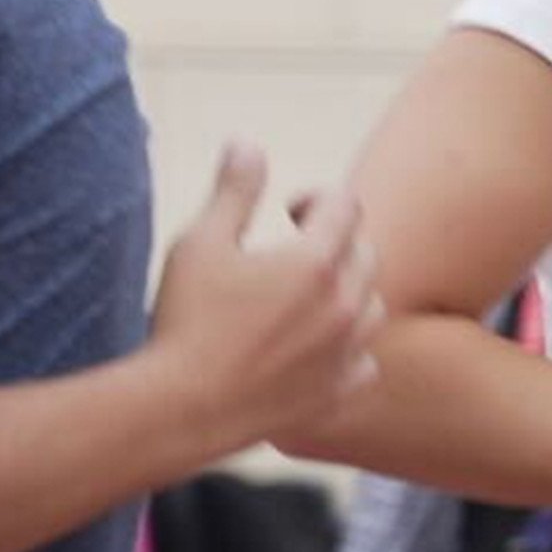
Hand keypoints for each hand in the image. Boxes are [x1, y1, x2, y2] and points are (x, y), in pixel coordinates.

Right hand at [146, 142, 382, 449]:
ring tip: (308, 297)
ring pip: (372, 306)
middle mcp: (342, 305)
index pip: (345, 205)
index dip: (316, 198)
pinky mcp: (336, 393)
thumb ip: (233, 190)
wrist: (180, 409)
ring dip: (348, 292)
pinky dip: (350, 349)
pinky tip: (318, 349)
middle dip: (335, 241)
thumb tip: (247, 142)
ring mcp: (344, 353)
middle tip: (294, 249)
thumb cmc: (185, 322)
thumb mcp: (200, 242)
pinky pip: (366, 362)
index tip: (287, 211)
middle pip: (365, 252)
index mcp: (314, 261)